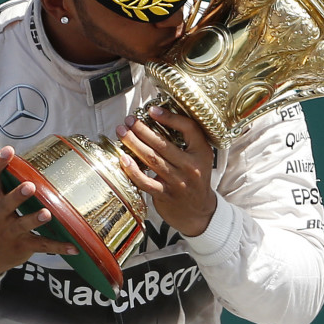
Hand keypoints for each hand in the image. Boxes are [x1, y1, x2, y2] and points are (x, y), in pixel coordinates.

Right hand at [0, 133, 77, 277]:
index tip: (8, 149)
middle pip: (5, 204)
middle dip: (16, 195)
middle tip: (30, 185)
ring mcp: (10, 231)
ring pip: (22, 225)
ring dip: (34, 219)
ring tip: (47, 213)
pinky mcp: (23, 245)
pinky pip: (41, 245)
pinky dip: (58, 247)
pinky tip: (74, 246)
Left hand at [115, 106, 216, 236]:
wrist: (199, 212)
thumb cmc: (195, 179)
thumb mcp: (200, 158)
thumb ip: (186, 141)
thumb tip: (158, 118)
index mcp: (202, 153)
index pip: (189, 129)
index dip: (170, 118)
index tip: (152, 111)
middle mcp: (191, 167)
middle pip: (162, 143)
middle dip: (142, 129)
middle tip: (129, 120)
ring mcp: (178, 182)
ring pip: (152, 159)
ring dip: (133, 144)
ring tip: (122, 132)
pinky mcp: (166, 195)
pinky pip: (145, 181)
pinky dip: (132, 170)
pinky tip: (123, 159)